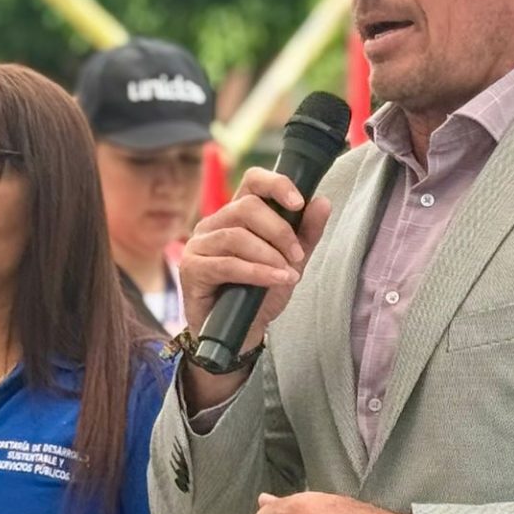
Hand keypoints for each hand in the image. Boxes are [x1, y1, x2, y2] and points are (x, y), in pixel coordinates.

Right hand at [179, 168, 333, 347]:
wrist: (240, 333)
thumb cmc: (259, 293)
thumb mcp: (290, 261)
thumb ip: (305, 233)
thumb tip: (322, 201)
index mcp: (237, 213)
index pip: (252, 180)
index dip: (276, 184)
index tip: (299, 202)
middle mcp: (214, 223)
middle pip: (247, 207)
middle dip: (279, 230)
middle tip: (296, 255)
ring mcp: (199, 245)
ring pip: (236, 236)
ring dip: (269, 254)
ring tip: (288, 274)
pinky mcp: (192, 269)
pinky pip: (226, 264)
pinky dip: (257, 272)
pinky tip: (276, 280)